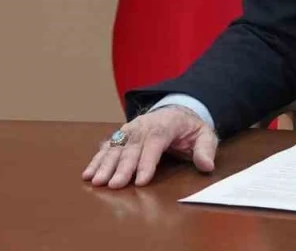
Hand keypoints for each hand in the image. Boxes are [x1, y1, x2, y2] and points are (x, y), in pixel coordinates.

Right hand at [81, 105, 217, 188]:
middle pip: (131, 147)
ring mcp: (130, 130)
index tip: (141, 181)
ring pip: (116, 147)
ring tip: (96, 181)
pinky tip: (88, 174)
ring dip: (104, 165)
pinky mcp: (122, 135)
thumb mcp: (204, 135)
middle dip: (122, 168)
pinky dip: (97, 160)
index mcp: (164, 125)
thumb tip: (206, 165)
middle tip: (115, 185)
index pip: (154, 143)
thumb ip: (205, 149)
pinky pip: (107, 147)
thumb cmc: (189, 127)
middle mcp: (143, 126)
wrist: (176, 109)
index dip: (147, 162)